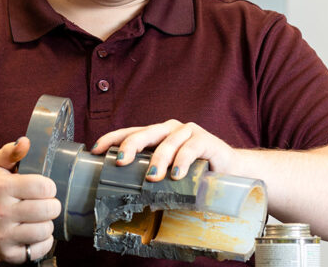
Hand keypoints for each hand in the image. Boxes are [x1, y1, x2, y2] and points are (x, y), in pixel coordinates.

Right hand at [0, 137, 60, 263]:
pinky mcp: (6, 253)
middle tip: (44, 204)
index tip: (44, 189)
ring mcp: (3, 235)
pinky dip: (42, 242)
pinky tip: (34, 233)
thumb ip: (10, 152)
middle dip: (51, 205)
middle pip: (48, 209)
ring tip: (38, 218)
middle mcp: (0, 212)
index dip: (49, 187)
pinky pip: (38, 249)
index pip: (44, 187)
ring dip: (47, 224)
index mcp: (1, 187)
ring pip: (45, 230)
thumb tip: (25, 142)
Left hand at [89, 120, 237, 181]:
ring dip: (158, 160)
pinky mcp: (206, 140)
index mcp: (157, 136)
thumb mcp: (169, 175)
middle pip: (145, 133)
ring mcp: (188, 132)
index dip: (112, 138)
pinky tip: (177, 175)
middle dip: (130, 146)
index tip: (96, 150)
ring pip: (167, 142)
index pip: (130, 132)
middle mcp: (169, 130)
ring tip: (152, 178)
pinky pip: (191, 148)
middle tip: (120, 162)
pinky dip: (182, 162)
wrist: (231, 171)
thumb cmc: (195, 174)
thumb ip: (152, 178)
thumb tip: (123, 197)